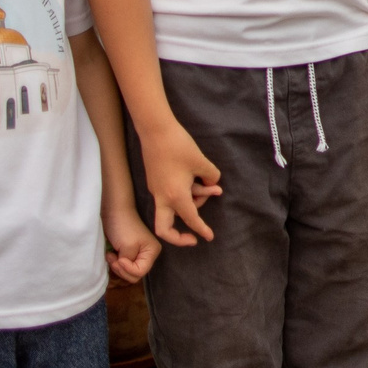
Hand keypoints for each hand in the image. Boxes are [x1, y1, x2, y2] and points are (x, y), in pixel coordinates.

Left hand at [103, 207, 159, 283]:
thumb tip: (124, 268)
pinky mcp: (127, 252)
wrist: (113, 211)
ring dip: (117, 266)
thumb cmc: (122, 226)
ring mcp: (137, 254)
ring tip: (110, 255)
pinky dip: (115, 264)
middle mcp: (147, 255)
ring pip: (128, 272)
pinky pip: (123, 266)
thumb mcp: (128, 247)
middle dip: (122, 269)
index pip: (140, 272)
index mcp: (152, 252)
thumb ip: (129, 264)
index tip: (119, 258)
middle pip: (135, 274)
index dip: (128, 268)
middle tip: (113, 258)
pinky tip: (110, 255)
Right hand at [139, 119, 223, 245]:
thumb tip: (213, 183)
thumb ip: (211, 177)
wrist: (155, 130)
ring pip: (171, 209)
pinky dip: (184, 193)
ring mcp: (155, 190)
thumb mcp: (201, 162)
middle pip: (164, 228)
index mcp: (175, 196)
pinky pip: (169, 196)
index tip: (209, 237)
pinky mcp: (154, 182)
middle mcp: (162, 197)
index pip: (190, 219)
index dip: (201, 230)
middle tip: (194, 237)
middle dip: (178, 237)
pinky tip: (197, 179)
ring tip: (209, 183)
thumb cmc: (179, 146)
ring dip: (191, 201)